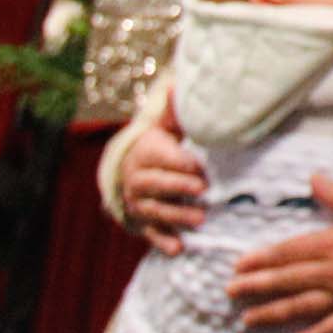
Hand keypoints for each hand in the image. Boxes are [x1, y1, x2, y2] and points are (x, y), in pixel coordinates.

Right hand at [115, 117, 210, 252]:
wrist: (129, 171)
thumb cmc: (157, 147)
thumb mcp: (164, 128)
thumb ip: (174, 112)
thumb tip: (178, 84)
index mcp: (145, 154)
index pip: (162, 158)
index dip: (181, 163)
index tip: (201, 167)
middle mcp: (137, 179)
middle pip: (155, 184)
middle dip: (178, 188)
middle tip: (203, 191)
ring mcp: (138, 203)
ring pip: (154, 210)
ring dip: (175, 216)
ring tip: (200, 220)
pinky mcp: (142, 223)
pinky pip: (150, 233)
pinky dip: (162, 241)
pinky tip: (178, 249)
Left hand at [226, 183, 332, 332]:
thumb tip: (312, 178)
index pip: (289, 252)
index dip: (261, 259)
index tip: (238, 266)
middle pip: (288, 280)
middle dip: (256, 286)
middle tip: (230, 292)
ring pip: (302, 306)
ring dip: (273, 313)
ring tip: (248, 319)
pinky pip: (332, 328)